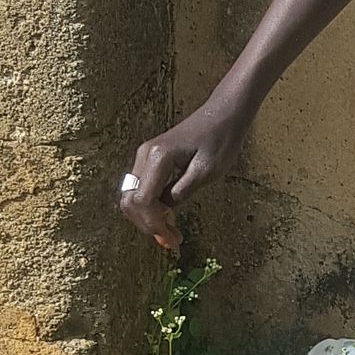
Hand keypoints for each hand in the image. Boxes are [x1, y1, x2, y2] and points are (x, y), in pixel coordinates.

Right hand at [119, 96, 252, 251]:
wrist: (224, 114)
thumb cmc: (220, 140)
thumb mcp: (207, 171)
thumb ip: (182, 192)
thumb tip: (165, 211)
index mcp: (158, 157)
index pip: (143, 201)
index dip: (154, 225)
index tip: (171, 240)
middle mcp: (144, 155)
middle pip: (130, 201)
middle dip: (148, 225)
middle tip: (172, 240)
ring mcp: (145, 156)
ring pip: (133, 196)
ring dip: (148, 217)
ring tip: (172, 231)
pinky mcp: (150, 159)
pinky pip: (142, 188)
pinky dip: (151, 206)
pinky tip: (169, 216)